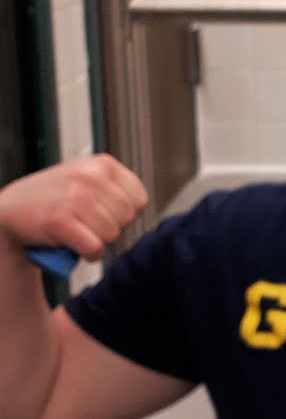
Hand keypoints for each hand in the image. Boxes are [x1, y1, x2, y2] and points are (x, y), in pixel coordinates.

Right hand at [0, 155, 147, 261]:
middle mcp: (91, 177)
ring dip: (95, 241)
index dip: (124, 214)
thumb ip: (114, 188)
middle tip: (86, 224)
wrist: (8, 212)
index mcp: (102, 164)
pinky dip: (87, 254)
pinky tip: (73, 245)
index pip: (139, 199)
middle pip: (127, 219)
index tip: (104, 214)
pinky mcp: (61, 219)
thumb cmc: (51, 200)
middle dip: (110, 228)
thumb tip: (139, 208)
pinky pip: (94, 248)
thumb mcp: (86, 180)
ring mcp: (76, 197)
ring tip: (77, 231)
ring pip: (111, 235)